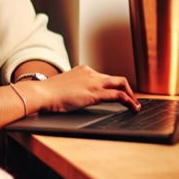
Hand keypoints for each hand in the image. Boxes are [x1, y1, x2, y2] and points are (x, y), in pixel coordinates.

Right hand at [19, 65, 139, 112]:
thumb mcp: (65, 87)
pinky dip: (128, 101)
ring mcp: (94, 82)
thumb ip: (74, 88)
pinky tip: (132, 108)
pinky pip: (118, 95)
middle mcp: (91, 73)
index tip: (117, 94)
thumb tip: (77, 96)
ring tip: (135, 105)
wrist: (43, 93)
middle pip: (116, 79)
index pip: (104, 77)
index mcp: (83, 70)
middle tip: (132, 99)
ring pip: (121, 84)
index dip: (113, 87)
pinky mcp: (95, 93)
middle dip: (127, 89)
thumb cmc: (49, 93)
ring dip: (130, 95)